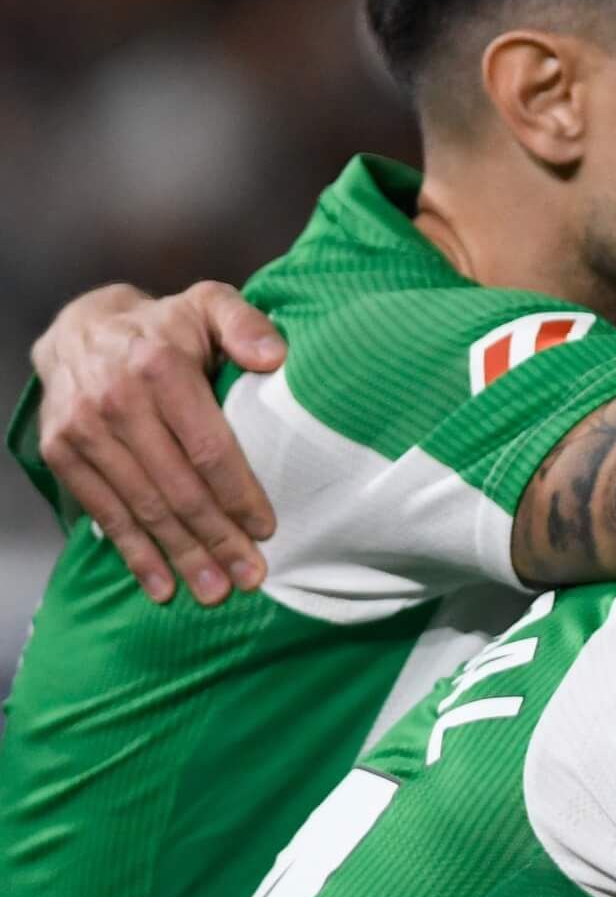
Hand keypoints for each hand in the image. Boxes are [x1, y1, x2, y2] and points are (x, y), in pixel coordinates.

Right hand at [31, 280, 284, 604]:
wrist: (82, 326)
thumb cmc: (166, 325)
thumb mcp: (210, 304)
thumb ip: (246, 325)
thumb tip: (275, 358)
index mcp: (159, 367)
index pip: (208, 447)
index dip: (238, 494)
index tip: (267, 531)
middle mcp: (115, 400)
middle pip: (176, 486)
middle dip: (216, 538)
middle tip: (250, 579)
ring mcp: (82, 429)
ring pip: (142, 506)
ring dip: (179, 556)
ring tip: (214, 592)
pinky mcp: (60, 451)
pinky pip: (103, 511)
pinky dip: (133, 552)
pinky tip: (161, 585)